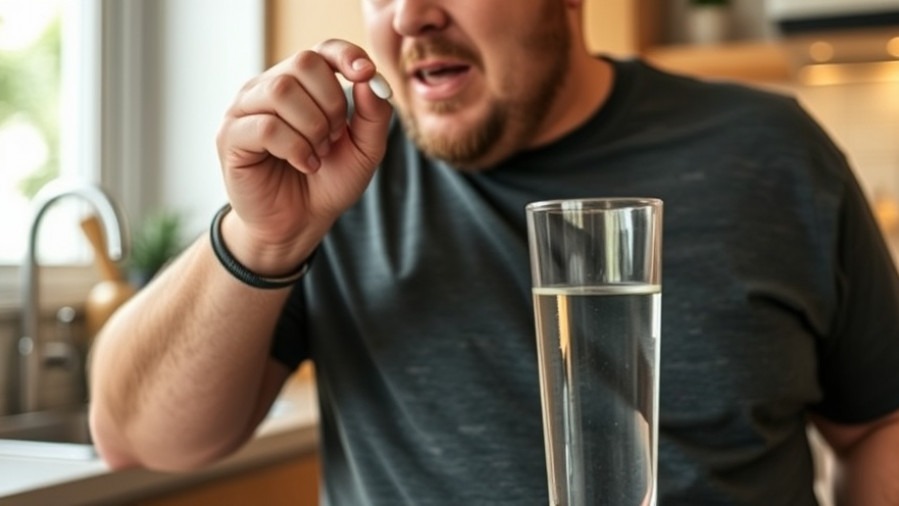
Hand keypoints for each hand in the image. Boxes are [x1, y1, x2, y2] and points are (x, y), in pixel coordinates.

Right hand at [215, 39, 392, 267]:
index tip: (365, 74)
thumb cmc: (328, 183)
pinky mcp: (230, 136)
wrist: (299, 224)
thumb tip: (370, 79)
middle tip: (333, 138)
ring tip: (317, 154)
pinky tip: (304, 164)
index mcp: (302, 85)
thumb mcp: (365, 151)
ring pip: (281, 91)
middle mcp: (270, 88)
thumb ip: (374, 115)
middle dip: (330, 103)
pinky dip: (295, 147)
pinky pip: (265, 126)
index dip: (345, 55)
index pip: (321, 50)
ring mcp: (246, 109)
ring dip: (311, 127)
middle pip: (302, 64)